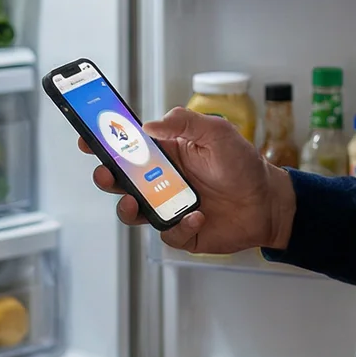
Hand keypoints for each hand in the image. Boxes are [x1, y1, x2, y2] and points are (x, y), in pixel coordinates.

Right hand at [78, 106, 294, 253]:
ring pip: (133, 210)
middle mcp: (161, 180)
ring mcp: (168, 207)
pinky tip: (198, 214)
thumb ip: (185, 123)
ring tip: (136, 201)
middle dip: (106, 176)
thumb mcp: (218, 132)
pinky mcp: (181, 231)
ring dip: (128, 207)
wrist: (268, 202)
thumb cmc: (243, 165)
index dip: (104, 142)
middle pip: (121, 180)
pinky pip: (168, 233)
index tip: (86, 137)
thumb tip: (150, 125)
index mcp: (165, 152)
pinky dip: (179, 225)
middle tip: (106, 174)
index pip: (127, 146)